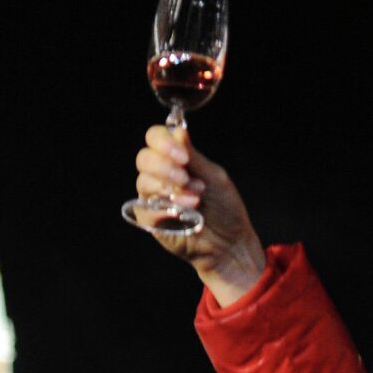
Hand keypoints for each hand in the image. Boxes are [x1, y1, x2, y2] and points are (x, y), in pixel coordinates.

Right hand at [134, 125, 265, 303]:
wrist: (228, 242)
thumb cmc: (224, 209)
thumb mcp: (214, 177)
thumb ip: (194, 157)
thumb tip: (178, 130)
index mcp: (175, 160)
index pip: (155, 138)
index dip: (164, 142)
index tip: (183, 157)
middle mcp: (160, 176)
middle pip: (144, 158)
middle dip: (165, 166)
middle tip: (186, 179)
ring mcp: (152, 197)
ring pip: (144, 181)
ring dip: (171, 188)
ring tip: (195, 200)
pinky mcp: (149, 220)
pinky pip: (146, 207)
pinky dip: (166, 208)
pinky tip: (185, 213)